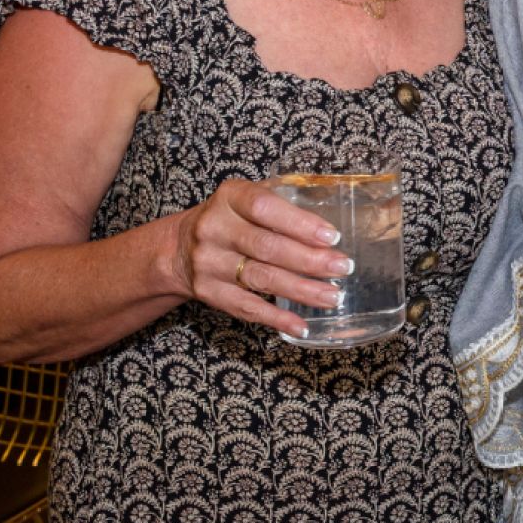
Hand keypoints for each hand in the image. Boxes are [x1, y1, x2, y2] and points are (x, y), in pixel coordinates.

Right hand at [168, 178, 350, 337]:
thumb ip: (282, 204)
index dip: (300, 223)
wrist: (179, 248)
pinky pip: (246, 308)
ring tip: (333, 296)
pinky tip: (301, 325)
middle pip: (267, 247)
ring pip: (261, 279)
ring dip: (302, 290)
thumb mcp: (246, 199)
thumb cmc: (230, 219)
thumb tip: (331, 223)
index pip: (265, 208)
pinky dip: (276, 318)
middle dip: (310, 260)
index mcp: (229, 198)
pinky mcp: (208, 293)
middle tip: (343, 268)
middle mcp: (215, 229)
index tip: (332, 237)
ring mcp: (209, 263)